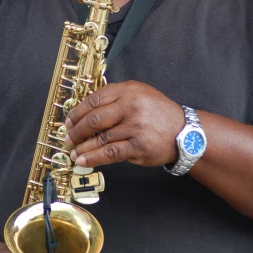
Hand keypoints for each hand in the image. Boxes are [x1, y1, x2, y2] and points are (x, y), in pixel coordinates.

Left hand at [64, 80, 183, 167]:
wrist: (184, 132)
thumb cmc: (158, 114)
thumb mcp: (139, 95)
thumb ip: (116, 99)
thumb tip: (85, 113)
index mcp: (128, 91)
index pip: (95, 100)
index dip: (77, 112)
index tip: (69, 121)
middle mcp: (131, 106)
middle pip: (94, 119)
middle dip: (76, 131)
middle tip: (68, 138)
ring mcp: (135, 127)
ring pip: (100, 138)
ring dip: (82, 147)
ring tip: (73, 152)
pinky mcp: (138, 146)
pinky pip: (110, 153)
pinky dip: (93, 158)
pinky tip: (84, 161)